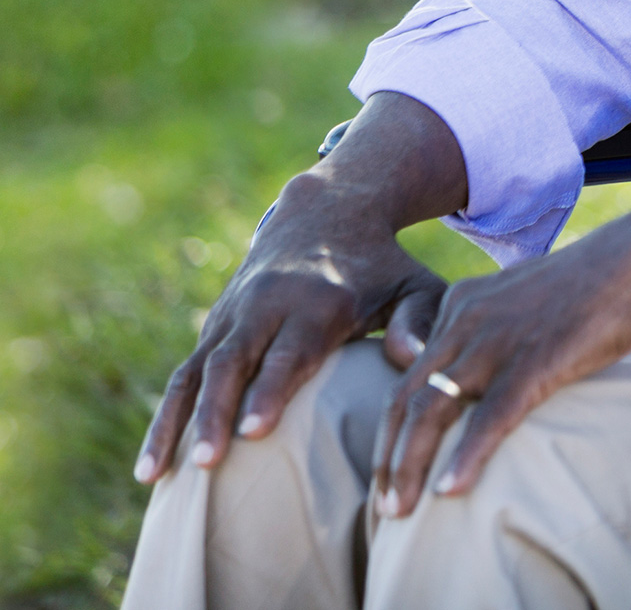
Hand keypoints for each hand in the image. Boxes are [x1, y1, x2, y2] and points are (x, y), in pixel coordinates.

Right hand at [135, 94, 467, 483]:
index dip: (272, 388)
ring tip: (160, 475)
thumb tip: (412, 358)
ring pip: (197, 371)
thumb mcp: (414, 281)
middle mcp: (268, 306)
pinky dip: (164, 418)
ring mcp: (234, 316)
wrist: (326, 213)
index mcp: (319, 300)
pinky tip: (151, 467)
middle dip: (217, 412)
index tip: (255, 431)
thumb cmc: (382, 265)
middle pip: (234, 362)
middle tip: (208, 462)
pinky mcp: (214, 327)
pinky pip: (183, 376)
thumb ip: (421, 319)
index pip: (291, 349)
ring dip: (176, 422)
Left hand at [371, 154, 630, 514]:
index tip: (390, 472)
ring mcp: (498, 341)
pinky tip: (451, 491)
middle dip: (389, 460)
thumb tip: (484, 380)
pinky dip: (467, 456)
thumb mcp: (524, 300)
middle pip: (406, 400)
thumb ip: (493, 333)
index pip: (406, 378)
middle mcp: (466, 322)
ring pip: (433, 411)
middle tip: (384, 509)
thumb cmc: (595, 283)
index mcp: (460, 306)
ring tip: (400, 512)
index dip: (391, 432)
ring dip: (409, 468)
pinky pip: (490, 416)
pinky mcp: (536, 359)